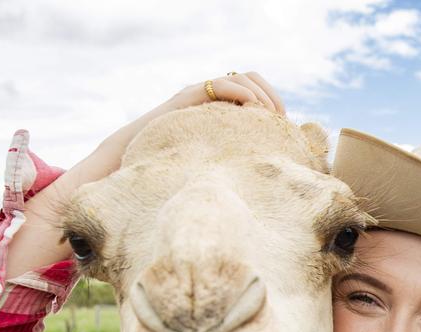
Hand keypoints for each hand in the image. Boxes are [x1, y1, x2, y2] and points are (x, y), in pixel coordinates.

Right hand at [101, 71, 286, 157]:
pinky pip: (220, 84)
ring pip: (240, 77)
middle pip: (251, 76)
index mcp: (221, 104)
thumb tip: (268, 166)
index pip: (255, 86)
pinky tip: (251, 109)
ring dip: (260, 94)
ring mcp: (200, 92)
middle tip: (280, 118)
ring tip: (268, 115)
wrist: (136, 154)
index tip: (284, 122)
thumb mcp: (216, 154)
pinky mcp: (188, 96)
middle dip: (271, 95)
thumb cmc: (178, 161)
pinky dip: (241, 93)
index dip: (273, 99)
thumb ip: (236, 150)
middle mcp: (212, 94)